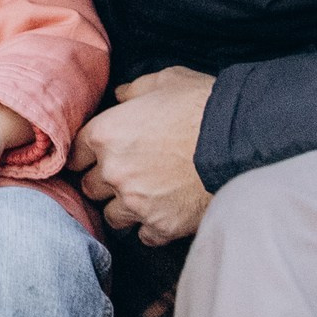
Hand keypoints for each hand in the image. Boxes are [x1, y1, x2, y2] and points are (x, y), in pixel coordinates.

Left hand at [71, 67, 214, 245]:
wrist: (242, 140)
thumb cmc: (203, 105)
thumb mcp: (166, 80)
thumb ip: (134, 90)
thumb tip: (121, 97)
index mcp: (106, 134)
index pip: (74, 154)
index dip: (86, 155)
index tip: (96, 157)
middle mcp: (114, 172)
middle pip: (91, 187)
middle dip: (105, 181)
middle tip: (128, 174)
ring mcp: (136, 202)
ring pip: (112, 215)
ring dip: (125, 207)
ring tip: (146, 196)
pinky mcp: (161, 226)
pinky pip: (144, 235)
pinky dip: (151, 226)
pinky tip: (166, 213)